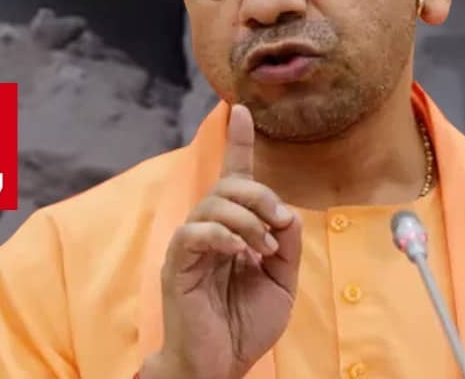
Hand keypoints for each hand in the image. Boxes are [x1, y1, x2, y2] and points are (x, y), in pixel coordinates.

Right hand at [146, 104, 302, 378]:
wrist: (219, 364)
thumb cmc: (244, 325)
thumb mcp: (281, 283)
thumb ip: (286, 245)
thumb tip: (285, 214)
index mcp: (233, 230)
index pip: (234, 179)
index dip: (238, 143)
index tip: (241, 110)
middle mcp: (209, 230)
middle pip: (229, 185)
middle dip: (259, 193)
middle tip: (278, 221)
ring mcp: (191, 245)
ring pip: (214, 203)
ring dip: (247, 218)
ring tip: (263, 249)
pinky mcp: (178, 263)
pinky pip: (195, 231)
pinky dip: (222, 234)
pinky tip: (240, 251)